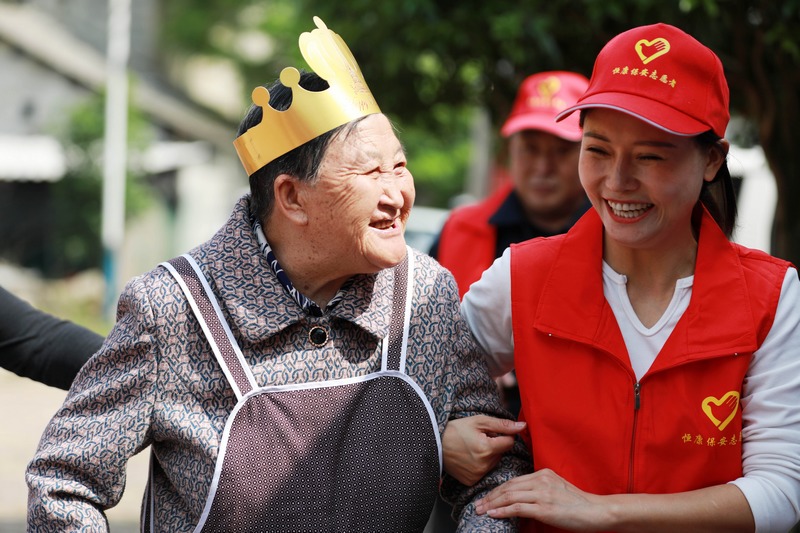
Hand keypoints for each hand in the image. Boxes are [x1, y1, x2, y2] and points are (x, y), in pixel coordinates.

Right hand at [442, 415, 525, 485]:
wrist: (434, 443)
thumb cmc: (456, 429)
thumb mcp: (479, 421)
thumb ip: (503, 425)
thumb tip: (522, 426)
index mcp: (487, 448)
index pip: (509, 442)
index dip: (502, 435)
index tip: (490, 432)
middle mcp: (484, 464)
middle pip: (501, 453)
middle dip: (494, 445)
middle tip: (478, 439)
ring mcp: (477, 474)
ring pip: (494, 462)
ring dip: (488, 455)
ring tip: (472, 448)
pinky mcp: (471, 481)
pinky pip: (484, 471)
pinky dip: (480, 464)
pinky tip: (469, 458)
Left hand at [474, 468, 606, 530]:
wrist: (595, 511)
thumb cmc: (578, 504)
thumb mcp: (557, 488)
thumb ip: (539, 488)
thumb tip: (521, 498)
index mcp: (543, 473)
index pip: (513, 481)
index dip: (497, 490)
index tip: (487, 497)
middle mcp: (541, 480)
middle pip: (508, 487)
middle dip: (491, 497)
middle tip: (478, 504)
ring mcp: (542, 493)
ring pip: (510, 496)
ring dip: (492, 504)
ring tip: (481, 510)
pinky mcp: (544, 507)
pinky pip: (518, 507)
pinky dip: (503, 511)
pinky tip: (493, 514)